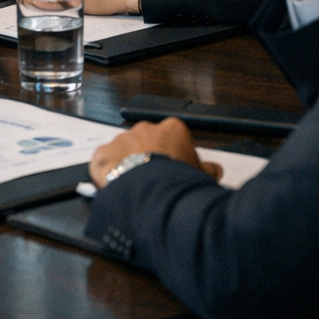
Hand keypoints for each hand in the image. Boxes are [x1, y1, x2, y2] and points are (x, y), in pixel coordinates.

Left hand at [88, 118, 221, 186]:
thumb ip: (208, 169)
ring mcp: (123, 139)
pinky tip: (118, 186)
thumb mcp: (201, 174)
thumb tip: (214, 170)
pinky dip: (109, 172)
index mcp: (172, 129)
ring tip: (137, 186)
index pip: (175, 138)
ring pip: (126, 151)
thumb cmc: (177, 180)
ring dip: (130, 164)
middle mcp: (146, 129)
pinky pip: (105, 161)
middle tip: (156, 180)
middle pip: (149, 142)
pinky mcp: (104, 152)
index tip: (177, 170)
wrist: (150, 190)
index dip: (177, 155)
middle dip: (152, 157)